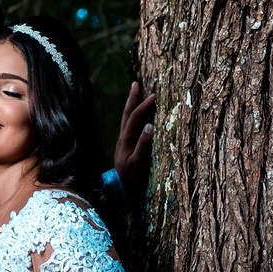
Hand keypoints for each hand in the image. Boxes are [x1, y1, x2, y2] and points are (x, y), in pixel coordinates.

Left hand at [113, 82, 154, 197]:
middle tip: (136, 83)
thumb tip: (151, 125)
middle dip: (132, 98)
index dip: (144, 106)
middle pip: (127, 113)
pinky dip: (133, 114)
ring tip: (136, 92)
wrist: (118, 188)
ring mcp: (124, 140)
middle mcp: (123, 137)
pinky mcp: (126, 144)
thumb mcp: (138, 162)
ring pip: (126, 118)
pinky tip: (137, 113)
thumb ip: (143, 144)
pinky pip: (129, 124)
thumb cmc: (130, 177)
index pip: (134, 118)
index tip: (154, 95)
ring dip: (131, 104)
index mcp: (126, 140)